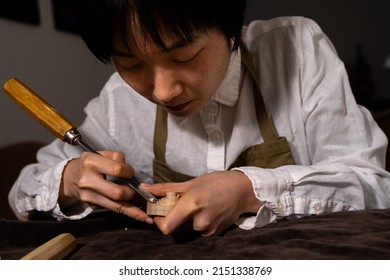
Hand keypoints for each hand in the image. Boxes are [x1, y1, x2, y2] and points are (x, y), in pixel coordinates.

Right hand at [59, 150, 152, 223]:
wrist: (69, 178)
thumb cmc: (89, 164)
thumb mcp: (99, 154)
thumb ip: (116, 158)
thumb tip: (131, 172)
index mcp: (91, 162)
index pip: (117, 169)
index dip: (128, 172)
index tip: (131, 173)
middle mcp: (88, 180)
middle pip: (117, 192)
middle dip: (132, 193)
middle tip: (138, 191)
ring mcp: (88, 196)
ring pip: (116, 206)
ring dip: (134, 210)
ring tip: (147, 215)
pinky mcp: (91, 205)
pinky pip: (112, 209)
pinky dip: (127, 212)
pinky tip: (139, 215)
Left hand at [144, 170, 261, 235]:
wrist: (242, 191)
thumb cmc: (216, 182)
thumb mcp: (190, 182)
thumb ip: (165, 189)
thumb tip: (145, 189)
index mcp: (192, 204)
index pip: (166, 226)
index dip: (158, 220)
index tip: (159, 211)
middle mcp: (199, 220)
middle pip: (174, 227)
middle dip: (171, 217)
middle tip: (176, 204)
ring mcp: (207, 229)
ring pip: (185, 229)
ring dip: (183, 220)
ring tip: (193, 206)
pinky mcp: (213, 234)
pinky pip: (196, 231)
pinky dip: (194, 222)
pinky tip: (203, 211)